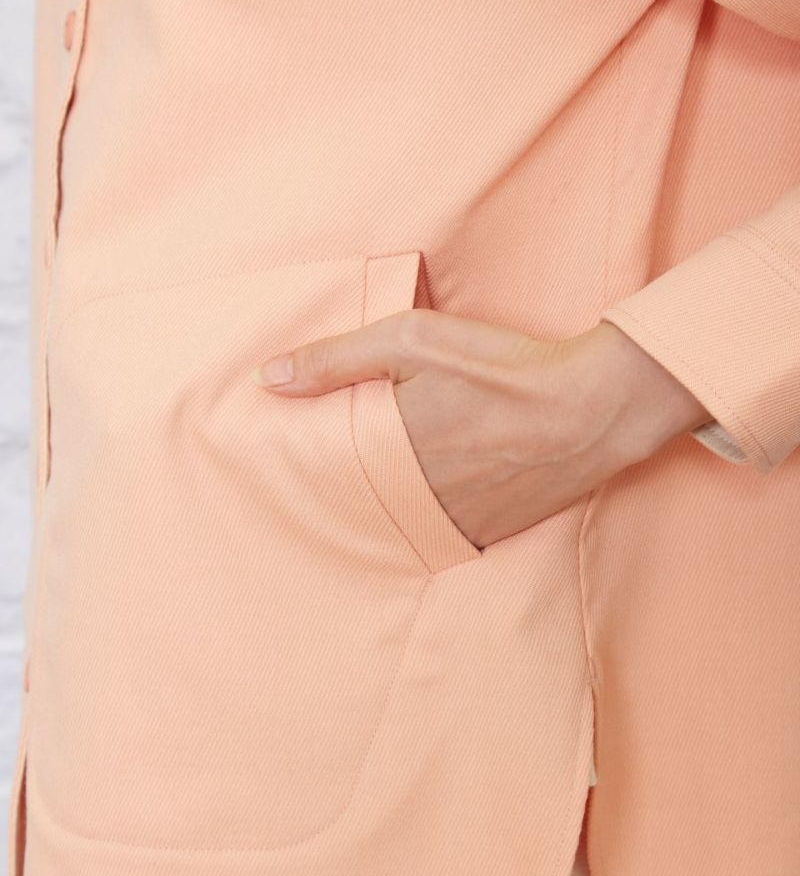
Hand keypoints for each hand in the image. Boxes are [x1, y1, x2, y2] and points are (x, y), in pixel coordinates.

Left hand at [251, 312, 712, 548]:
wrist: (594, 408)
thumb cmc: (504, 367)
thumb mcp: (414, 340)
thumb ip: (337, 359)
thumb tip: (267, 379)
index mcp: (388, 450)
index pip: (325, 468)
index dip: (309, 461)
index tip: (293, 457)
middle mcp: (412, 495)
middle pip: (357, 500)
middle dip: (343, 487)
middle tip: (333, 475)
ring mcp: (451, 520)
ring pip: (395, 522)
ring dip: (384, 508)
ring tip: (383, 486)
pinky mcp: (486, 532)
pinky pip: (438, 535)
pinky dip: (425, 521)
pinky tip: (425, 502)